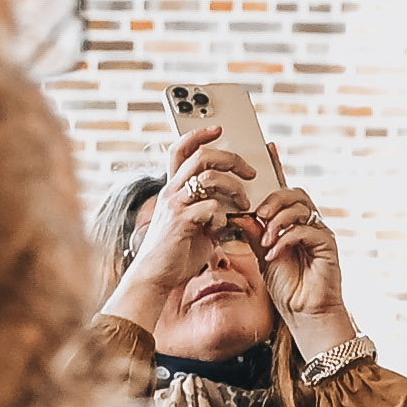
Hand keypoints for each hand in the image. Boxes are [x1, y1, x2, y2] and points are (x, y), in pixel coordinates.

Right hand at [102, 138, 260, 332]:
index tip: (218, 129)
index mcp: (173, 189)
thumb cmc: (177, 253)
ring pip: (209, 177)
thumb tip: (236, 203)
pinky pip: (211, 207)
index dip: (198, 135)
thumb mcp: (197, 226)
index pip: (180, 149)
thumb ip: (212, 210)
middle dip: (232, 158)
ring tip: (244, 202)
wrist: (155, 277)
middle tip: (250, 171)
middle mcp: (171, 192)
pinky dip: (223, 217)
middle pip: (202, 156)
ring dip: (235, 187)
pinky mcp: (181, 222)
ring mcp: (175, 205)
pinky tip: (221, 229)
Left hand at [250, 182, 353, 343]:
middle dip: (275, 202)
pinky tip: (274, 255)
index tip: (248, 213)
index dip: (268, 199)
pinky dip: (286, 239)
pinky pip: (307, 230)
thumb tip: (240, 216)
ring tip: (266, 242)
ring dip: (278, 221)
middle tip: (259, 215)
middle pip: (297, 194)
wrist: (303, 312)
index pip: (285, 197)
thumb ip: (255, 236)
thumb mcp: (263, 257)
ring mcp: (320, 234)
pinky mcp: (328, 245)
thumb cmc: (287, 287)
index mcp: (296, 225)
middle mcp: (310, 225)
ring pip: (302, 208)